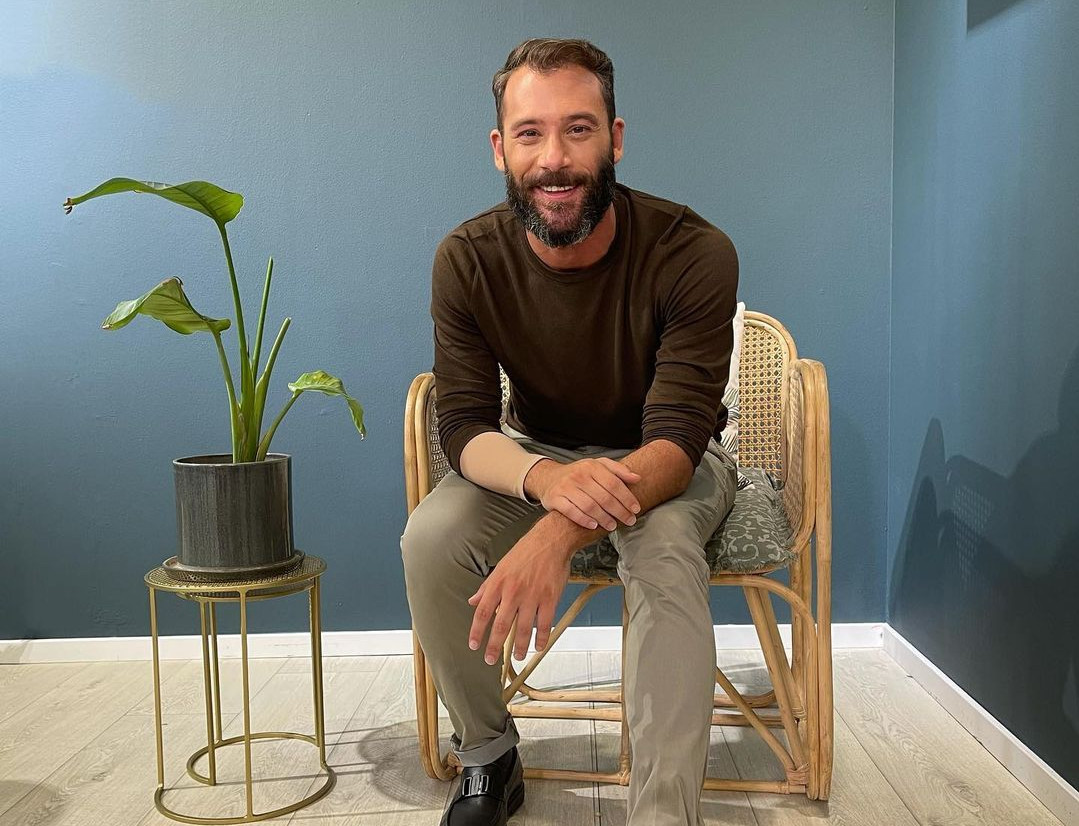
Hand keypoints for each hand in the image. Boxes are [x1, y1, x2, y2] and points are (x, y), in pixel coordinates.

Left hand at [466, 533, 570, 663]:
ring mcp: (532, 596)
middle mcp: (513, 592)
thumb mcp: (501, 567)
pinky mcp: (550, 598)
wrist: (551, 541)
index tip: (474, 645)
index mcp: (498, 584)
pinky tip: (539, 646)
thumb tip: (473, 601)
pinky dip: (541, 638)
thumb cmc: (526, 551)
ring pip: (522, 629)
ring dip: (518, 646)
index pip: (483, 612)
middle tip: (490, 659)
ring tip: (517, 656)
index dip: (476, 631)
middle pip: (500, 625)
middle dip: (494, 646)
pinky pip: (544, 624)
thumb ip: (486, 587)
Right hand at [525, 457, 641, 531]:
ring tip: (613, 526)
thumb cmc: (579, 474)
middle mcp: (579, 475)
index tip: (636, 509)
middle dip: (619, 511)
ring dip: (604, 518)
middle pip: (604, 497)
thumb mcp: (598, 466)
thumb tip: (637, 478)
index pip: (614, 483)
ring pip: (590, 506)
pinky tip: (594, 526)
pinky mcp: (555, 499)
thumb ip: (618, 470)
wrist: (548, 478)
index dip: (627, 498)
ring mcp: (566, 487)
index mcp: (592, 466)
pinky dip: (584, 520)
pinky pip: (572, 512)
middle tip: (629, 521)